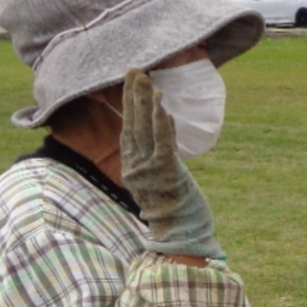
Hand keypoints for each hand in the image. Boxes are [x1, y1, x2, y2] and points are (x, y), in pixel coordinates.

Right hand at [120, 68, 222, 259]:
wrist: (178, 235)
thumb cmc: (173, 209)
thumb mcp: (161, 178)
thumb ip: (159, 152)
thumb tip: (166, 122)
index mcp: (132, 166)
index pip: (129, 128)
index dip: (130, 104)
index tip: (131, 82)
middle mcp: (135, 166)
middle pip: (132, 124)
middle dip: (133, 95)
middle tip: (134, 70)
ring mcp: (149, 170)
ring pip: (145, 130)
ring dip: (145, 102)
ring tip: (146, 79)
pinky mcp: (166, 173)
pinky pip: (163, 142)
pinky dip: (161, 121)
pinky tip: (161, 102)